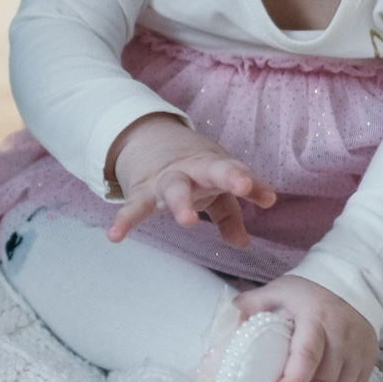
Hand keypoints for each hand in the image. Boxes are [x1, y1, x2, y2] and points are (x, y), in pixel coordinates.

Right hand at [105, 113, 274, 247]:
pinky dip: (123, 221)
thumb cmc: (190, 170)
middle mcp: (192, 170)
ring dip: (182, 202)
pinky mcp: (142, 192)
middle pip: (211, 170)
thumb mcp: (214, 190)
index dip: (252, 183)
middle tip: (241, 187)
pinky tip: (115, 236)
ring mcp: (165, 180)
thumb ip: (230, 216)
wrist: (146, 138)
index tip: (267, 198)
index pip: (236, 172)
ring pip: (175, 188)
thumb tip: (242, 243)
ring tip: (188, 221)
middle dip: (227, 176)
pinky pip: (133, 207)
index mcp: (213, 167)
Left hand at [235, 275, 377, 381]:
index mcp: (315, 314)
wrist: (343, 289)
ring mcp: (359, 347)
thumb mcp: (274, 292)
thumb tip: (220, 337)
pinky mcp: (369, 360)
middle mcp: (342, 331)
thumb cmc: (301, 296)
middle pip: (326, 379)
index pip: (308, 351)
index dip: (294, 378)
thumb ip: (249, 308)